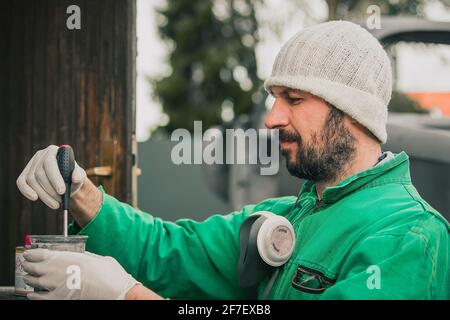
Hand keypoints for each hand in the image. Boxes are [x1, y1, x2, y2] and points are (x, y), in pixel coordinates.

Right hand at [16, 145, 85, 209]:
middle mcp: (40, 155)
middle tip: (60, 201)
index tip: (62, 191)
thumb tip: (75, 178)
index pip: (50, 163)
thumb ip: (79, 175)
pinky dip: (26, 191)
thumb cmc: (73, 177)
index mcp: (54, 151)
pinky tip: (34, 198)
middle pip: (40, 173)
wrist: (66, 182)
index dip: (55, 178)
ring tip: (56, 204)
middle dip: (50, 190)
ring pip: (32, 181)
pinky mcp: (25, 174)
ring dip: (44, 195)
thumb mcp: (79, 176)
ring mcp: (31, 164)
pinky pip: (21, 182)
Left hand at [22, 249, 139, 299]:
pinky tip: (31, 294)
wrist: (115, 292)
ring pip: (34, 281)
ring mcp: (56, 286)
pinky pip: (39, 298)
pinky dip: (33, 296)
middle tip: (26, 264)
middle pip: (35, 267)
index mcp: (69, 258)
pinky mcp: (58, 299)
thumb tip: (81, 256)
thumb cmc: (110, 276)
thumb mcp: (99, 259)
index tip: (29, 253)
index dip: (33, 254)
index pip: (42, 254)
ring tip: (27, 277)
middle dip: (28, 265)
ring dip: (29, 278)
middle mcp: (59, 271)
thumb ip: (86, 256)